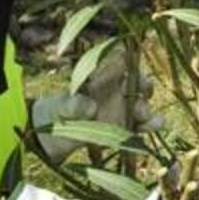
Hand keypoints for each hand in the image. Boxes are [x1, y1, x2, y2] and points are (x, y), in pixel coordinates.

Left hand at [33, 55, 165, 163]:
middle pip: (136, 83)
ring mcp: (119, 111)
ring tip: (147, 117)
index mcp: (99, 78)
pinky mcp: (122, 131)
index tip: (131, 66)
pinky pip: (140, 127)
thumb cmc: (51, 113)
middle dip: (143, 86)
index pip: (118, 62)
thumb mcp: (58, 107)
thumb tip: (92, 107)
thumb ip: (73, 105)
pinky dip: (149, 126)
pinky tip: (151, 128)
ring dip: (148, 109)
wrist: (47, 138)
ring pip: (142, 105)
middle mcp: (113, 92)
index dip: (128, 60)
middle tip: (143, 92)